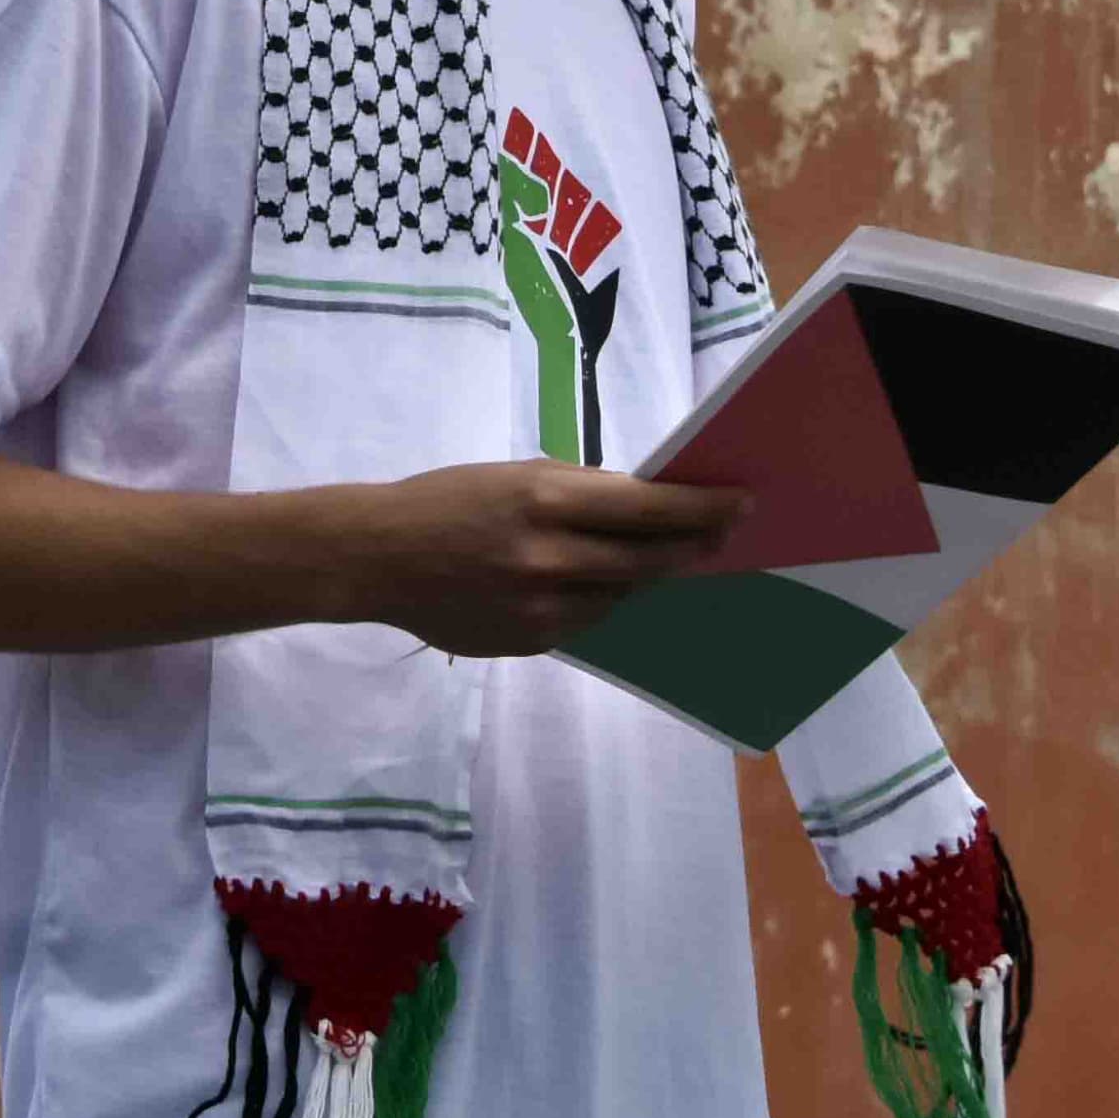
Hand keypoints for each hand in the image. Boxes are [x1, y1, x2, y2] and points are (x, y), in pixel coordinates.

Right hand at [345, 458, 748, 657]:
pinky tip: (603, 584)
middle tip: (724, 536)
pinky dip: (604, 600)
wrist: (378, 558)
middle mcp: (551, 557)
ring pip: (625, 595)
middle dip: (694, 546)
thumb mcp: (516, 475)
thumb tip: (645, 507)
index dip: (703, 509)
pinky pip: (591, 621)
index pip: (650, 509)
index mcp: (547, 500)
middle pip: (651, 559)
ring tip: (669, 558)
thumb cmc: (447, 500)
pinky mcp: (532, 642)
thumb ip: (579, 493)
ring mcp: (542, 608)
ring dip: (649, 576)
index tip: (740, 504)